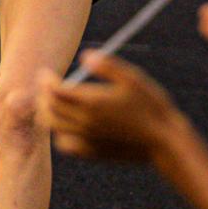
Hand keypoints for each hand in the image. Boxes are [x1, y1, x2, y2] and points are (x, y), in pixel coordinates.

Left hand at [36, 50, 181, 164]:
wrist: (164, 142)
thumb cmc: (151, 106)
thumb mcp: (133, 78)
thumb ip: (107, 65)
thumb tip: (84, 55)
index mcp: (92, 102)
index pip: (56, 91)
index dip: (46, 80)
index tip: (46, 73)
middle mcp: (85, 123)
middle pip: (50, 109)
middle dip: (43, 95)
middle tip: (45, 85)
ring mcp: (88, 140)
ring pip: (55, 127)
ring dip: (48, 113)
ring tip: (52, 102)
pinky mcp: (93, 153)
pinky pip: (66, 145)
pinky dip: (59, 133)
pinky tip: (67, 125)